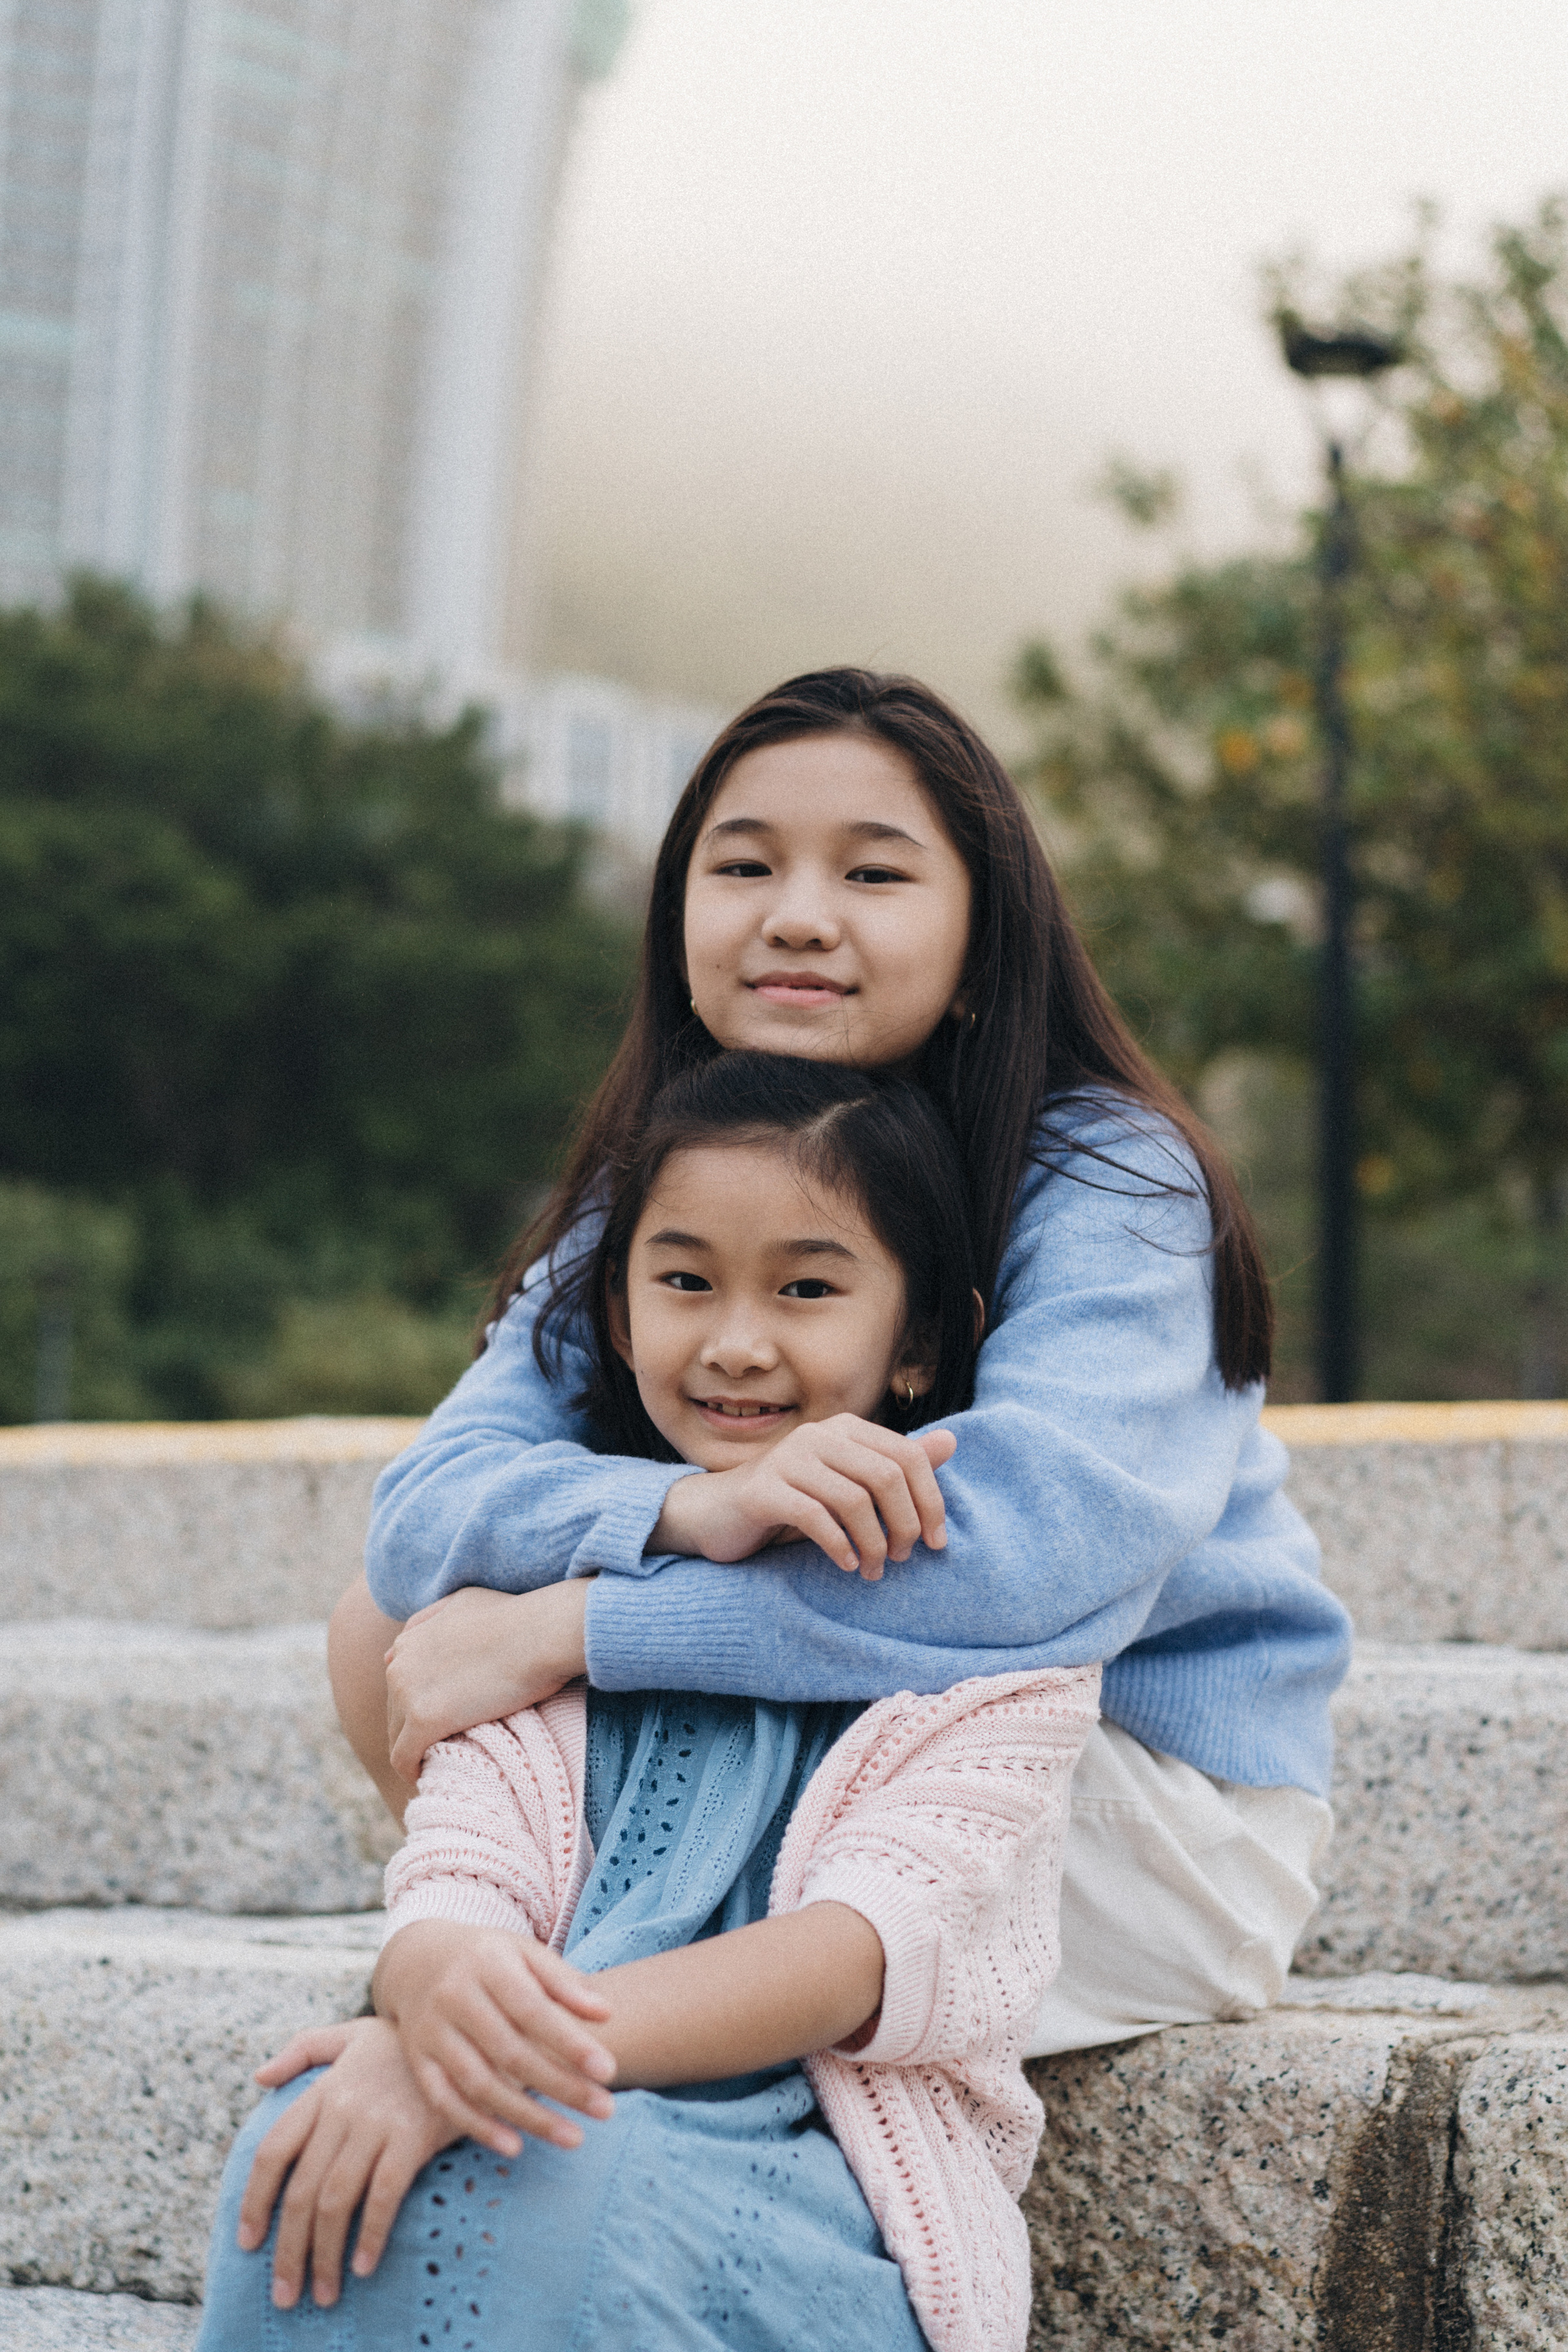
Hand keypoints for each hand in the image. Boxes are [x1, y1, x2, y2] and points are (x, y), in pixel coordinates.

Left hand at [236, 2016, 454, 2309]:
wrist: (466, 2031)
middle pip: (301, 2190)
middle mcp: (343, 2108)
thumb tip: (258, 2077)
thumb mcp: (350, 2034)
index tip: (248, 2243)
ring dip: (325, 2255)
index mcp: (323, 2089)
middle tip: (285, 2295)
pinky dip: (371, 2234)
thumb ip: (302, 2050)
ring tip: (324, 2293)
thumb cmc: (403, 2041)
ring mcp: (377, 2122)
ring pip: (336, 2200)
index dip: (255, 2201)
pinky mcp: (413, 2136)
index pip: (273, 2151)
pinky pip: (384, 2195)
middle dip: (289, 2250)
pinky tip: (364, 2265)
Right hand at [375, 1919, 615, 2151]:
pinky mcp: (418, 2060)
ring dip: (528, 2116)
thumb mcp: (525, 1953)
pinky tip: (515, 2146)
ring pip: (480, 2083)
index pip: (533, 2009)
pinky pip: (446, 2100)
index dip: (570, 2043)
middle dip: (561, 2085)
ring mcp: (432, 2031)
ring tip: (574, 2138)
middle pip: (511, 2052)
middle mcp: (455, 1997)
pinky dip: (479, 2126)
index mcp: (488, 1964)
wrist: (416, 1959)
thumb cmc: (488, 1959)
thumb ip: (564, 1982)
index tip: (609, 2071)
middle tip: (606, 2110)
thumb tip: (606, 2013)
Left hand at [385, 1580, 590, 1782]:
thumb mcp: (464, 1601)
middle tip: (448, 1743)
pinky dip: (413, 1770)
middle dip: (417, 1728)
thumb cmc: (517, 1616)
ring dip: (417, 1751)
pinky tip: (433, 1775)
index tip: (443, 1717)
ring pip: (397, 1737)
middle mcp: (399, 1664)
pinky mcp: (424, 1719)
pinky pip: (403, 1758)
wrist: (541, 1633)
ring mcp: (408, 1692)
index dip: (421, 1702)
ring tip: (444, 1762)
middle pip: (395, 1712)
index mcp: (409, 1640)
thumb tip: (394, 1649)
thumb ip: (430, 1618)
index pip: (400, 1684)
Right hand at [650, 1416, 955, 1579]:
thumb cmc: (794, 1502)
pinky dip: (838, 1545)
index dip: (931, 1502)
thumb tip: (952, 1442)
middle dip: (904, 1525)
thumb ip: (897, 1466)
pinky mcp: (762, 1489)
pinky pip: (813, 1517)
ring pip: (853, 1500)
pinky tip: (846, 1564)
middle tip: (901, 1559)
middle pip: (886, 1477)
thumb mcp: (849, 1485)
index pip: (908, 1457)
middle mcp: (818, 1435)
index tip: (936, 1544)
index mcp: (846, 1429)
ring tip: (873, 1570)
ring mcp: (787, 1459)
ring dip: (873, 1544)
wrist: (720, 1514)